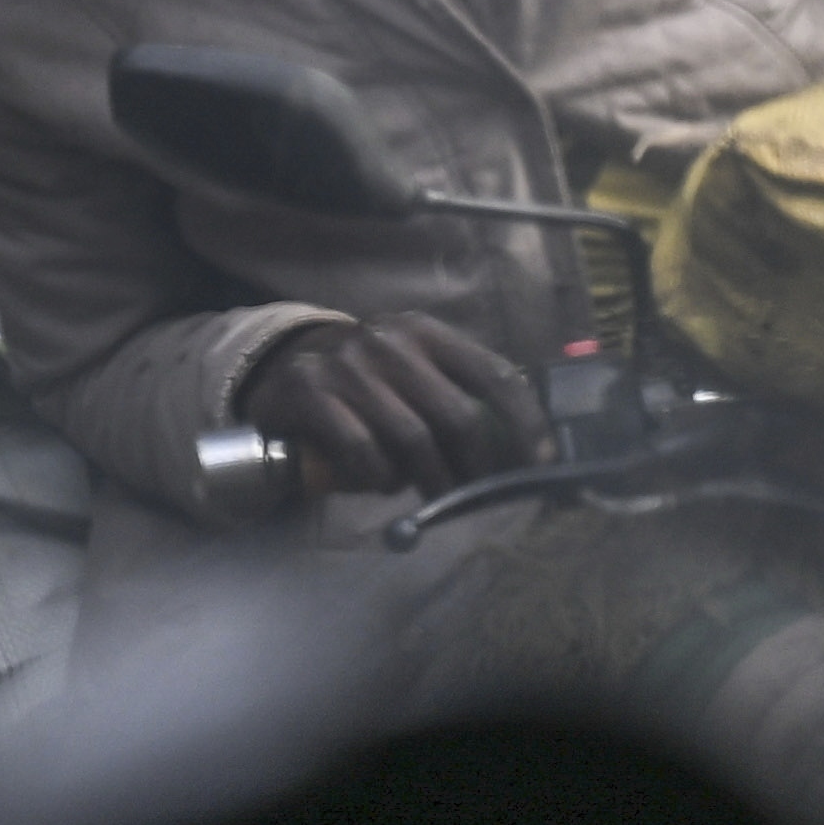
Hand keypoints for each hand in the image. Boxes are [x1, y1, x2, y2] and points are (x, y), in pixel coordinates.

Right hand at [231, 312, 550, 497]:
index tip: (541, 461)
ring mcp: (347, 362)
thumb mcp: (413, 374)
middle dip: (473, 467)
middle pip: (456, 416)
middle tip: (472, 493)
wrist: (283, 370)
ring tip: (425, 490)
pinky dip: (378, 477)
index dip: (525, 421)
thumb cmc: (368, 384)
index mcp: (425, 331)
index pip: (492, 373)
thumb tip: (520, 451)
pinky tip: (378, 481)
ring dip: (426, 479)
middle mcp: (389, 339)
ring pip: (412, 438)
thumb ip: (458, 397)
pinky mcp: (310, 389)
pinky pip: (362, 450)